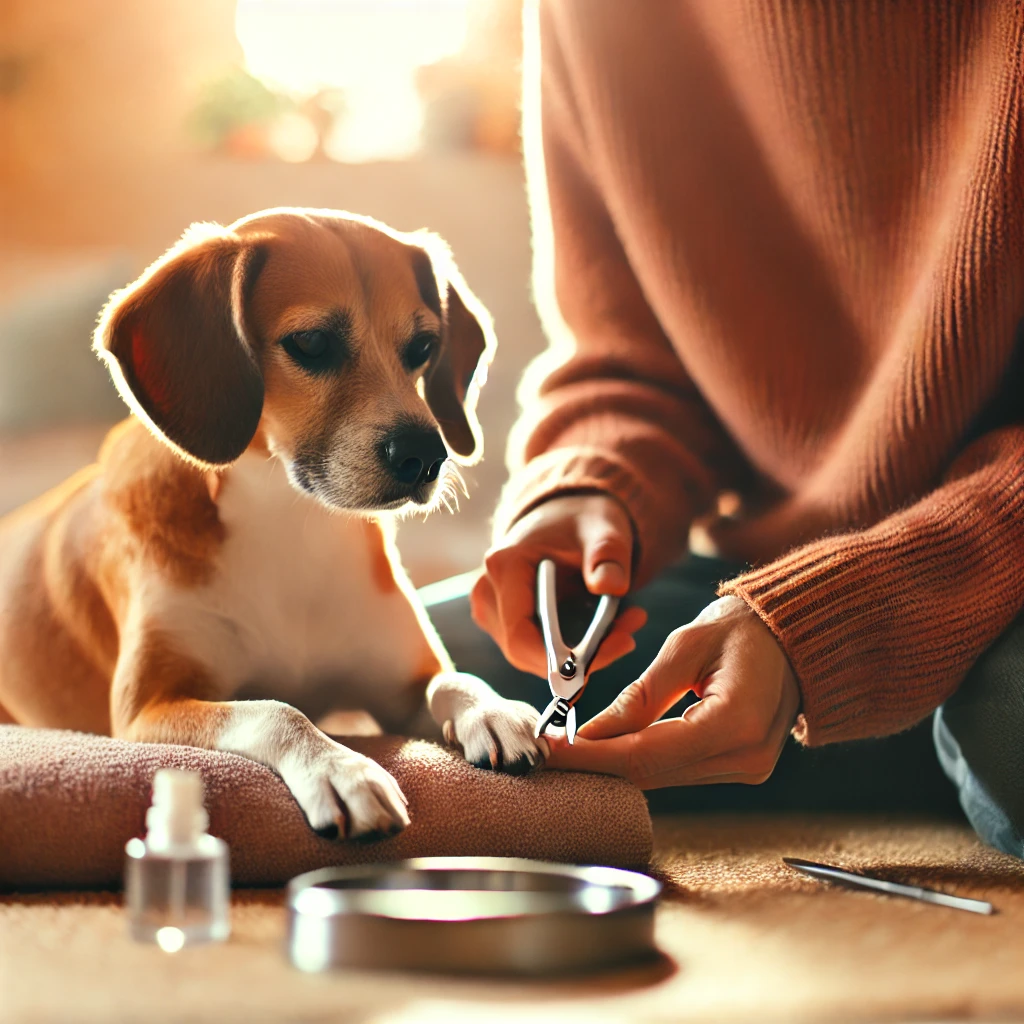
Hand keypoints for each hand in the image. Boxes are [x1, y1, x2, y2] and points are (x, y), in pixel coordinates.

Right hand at [470, 494, 647, 675]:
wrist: (564, 516)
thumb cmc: (581, 523)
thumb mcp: (604, 531)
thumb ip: (608, 555)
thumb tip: (611, 586)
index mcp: (505, 566)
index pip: (520, 635)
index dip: (557, 660)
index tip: (601, 657)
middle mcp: (488, 591)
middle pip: (524, 651)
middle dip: (576, 659)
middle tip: (626, 639)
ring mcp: (491, 609)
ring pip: (530, 655)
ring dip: (578, 655)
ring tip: (624, 627)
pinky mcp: (501, 620)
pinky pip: (533, 649)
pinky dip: (570, 648)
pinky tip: (605, 629)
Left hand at [545, 595, 799, 787]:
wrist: (797, 636)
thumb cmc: (746, 628)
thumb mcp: (686, 646)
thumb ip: (639, 695)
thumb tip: (589, 733)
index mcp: (737, 723)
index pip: (647, 753)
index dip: (592, 756)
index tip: (549, 749)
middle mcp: (746, 758)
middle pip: (651, 774)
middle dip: (594, 765)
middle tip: (545, 752)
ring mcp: (747, 769)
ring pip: (661, 778)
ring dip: (612, 765)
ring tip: (565, 750)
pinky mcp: (740, 768)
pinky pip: (677, 771)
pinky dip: (639, 761)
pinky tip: (605, 749)